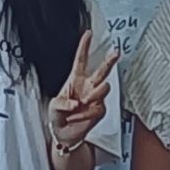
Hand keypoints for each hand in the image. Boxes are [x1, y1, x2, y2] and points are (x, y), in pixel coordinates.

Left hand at [46, 32, 119, 153]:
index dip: (85, 46)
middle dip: (110, 60)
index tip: (88, 34)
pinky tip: (79, 116)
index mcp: (75, 79)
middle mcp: (87, 86)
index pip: (81, 59)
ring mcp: (95, 98)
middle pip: (102, 70)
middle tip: (116, 52)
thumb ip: (63, 102)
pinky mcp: (99, 110)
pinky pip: (97, 108)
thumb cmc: (57, 117)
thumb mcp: (53, 106)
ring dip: (93, 95)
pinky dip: (87, 114)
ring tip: (83, 102)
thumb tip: (76, 102)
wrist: (64, 135)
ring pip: (103, 88)